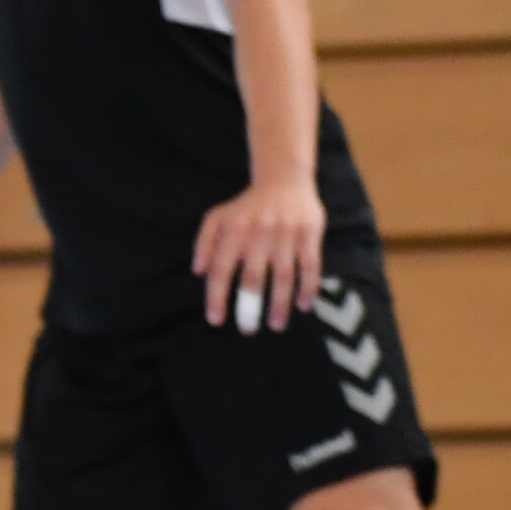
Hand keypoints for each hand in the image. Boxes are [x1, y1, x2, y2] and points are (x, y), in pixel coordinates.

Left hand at [193, 172, 323, 331]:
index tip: (216, 320)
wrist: (283, 179)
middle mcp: (258, 234)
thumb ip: (204, 243)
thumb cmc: (245, 206)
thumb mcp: (216, 217)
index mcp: (233, 232)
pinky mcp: (309, 234)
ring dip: (279, 304)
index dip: (216, 297)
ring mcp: (286, 234)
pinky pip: (310, 266)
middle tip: (247, 330)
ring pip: (284, 277)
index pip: (221, 270)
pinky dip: (308, 287)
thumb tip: (199, 273)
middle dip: (249, 308)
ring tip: (276, 325)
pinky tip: (303, 305)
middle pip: (252, 278)